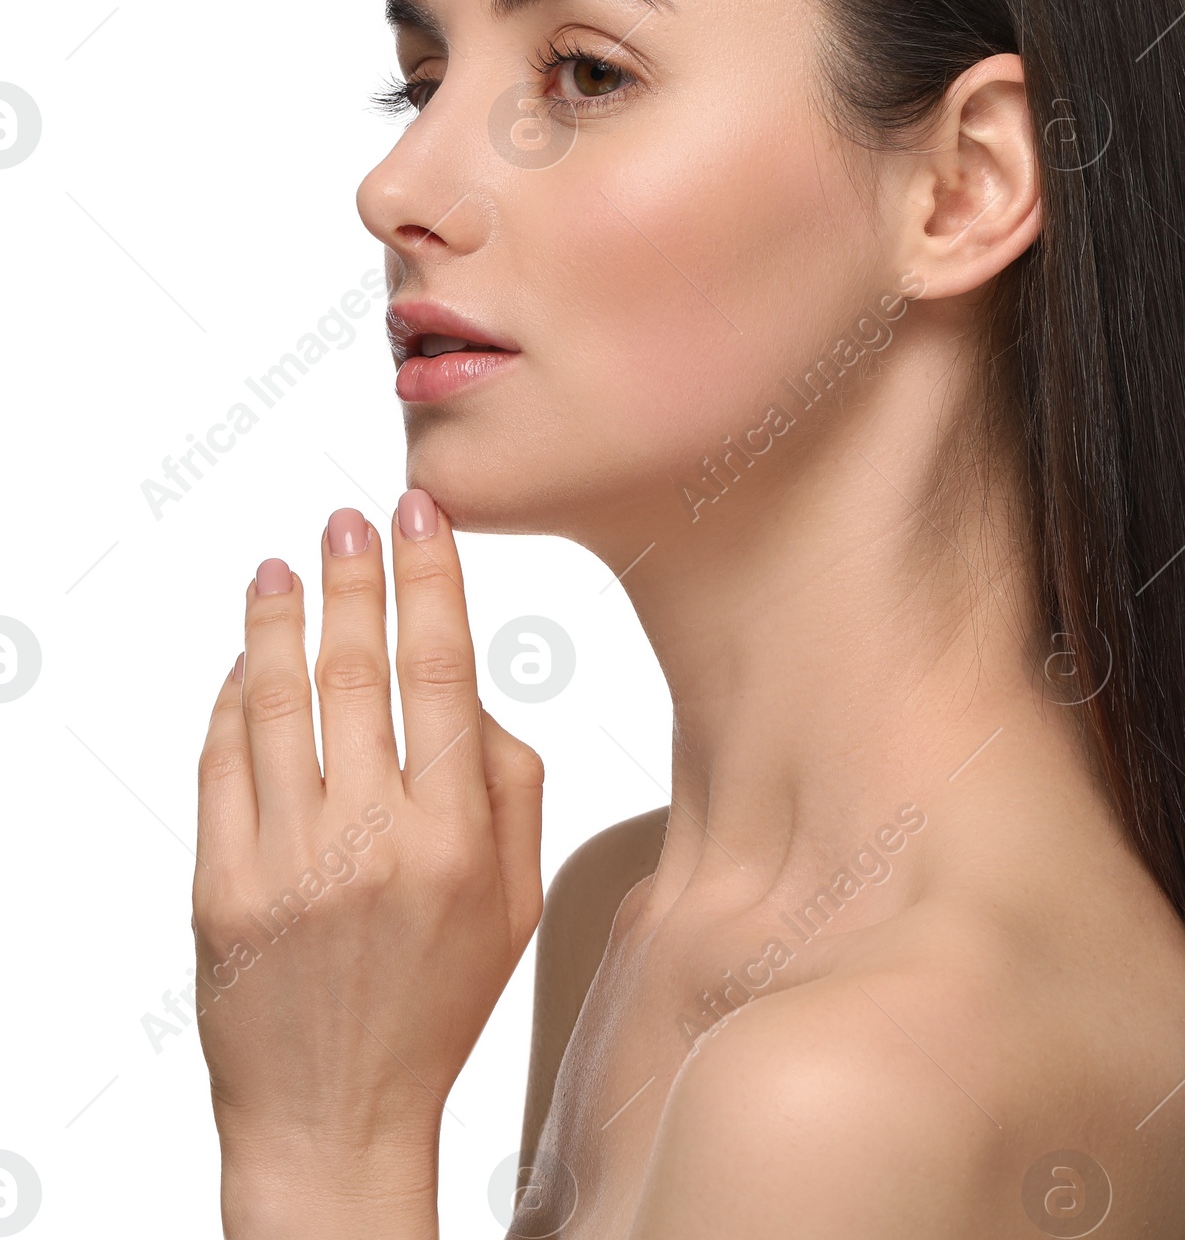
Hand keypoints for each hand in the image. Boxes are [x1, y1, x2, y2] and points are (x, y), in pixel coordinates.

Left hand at [192, 488, 544, 1237]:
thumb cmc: (436, 1001)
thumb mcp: (519, 899)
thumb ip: (511, 783)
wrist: (336, 1115)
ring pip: (277, 704)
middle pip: (356, 671)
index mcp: (456, 839)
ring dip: (280, 621)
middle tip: (348, 519)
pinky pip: (220, 766)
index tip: (419, 516)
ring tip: (284, 566)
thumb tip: (471, 690)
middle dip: (353, 578)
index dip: (430, 579)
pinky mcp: (219, 890)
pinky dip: (231, 700)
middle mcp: (371, 842)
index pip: (443, 671)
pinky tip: (246, 661)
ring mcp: (286, 865)